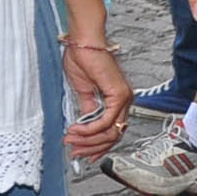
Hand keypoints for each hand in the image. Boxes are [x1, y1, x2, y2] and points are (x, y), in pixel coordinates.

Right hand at [59, 32, 132, 157]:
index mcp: (118, 100)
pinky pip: (106, 121)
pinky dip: (90, 129)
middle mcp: (125, 100)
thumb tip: (85, 127)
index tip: (82, 152)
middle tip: (74, 150)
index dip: (97, 145)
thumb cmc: (83, 59)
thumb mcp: (84, 92)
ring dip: (88, 140)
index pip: (113, 131)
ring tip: (71, 139)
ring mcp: (124, 98)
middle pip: (113, 136)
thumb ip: (88, 110)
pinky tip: (77, 130)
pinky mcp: (118, 94)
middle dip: (91, 147)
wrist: (83, 42)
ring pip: (110, 132)